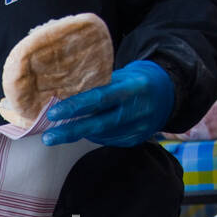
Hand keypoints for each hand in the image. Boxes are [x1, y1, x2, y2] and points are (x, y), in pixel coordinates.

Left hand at [42, 60, 175, 147]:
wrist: (168, 93)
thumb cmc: (134, 81)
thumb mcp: (120, 76)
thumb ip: (97, 85)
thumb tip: (63, 95)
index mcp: (132, 88)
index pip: (100, 98)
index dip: (76, 107)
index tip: (53, 113)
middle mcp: (136, 109)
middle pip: (98, 124)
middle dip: (70, 132)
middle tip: (48, 137)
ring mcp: (138, 127)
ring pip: (101, 135)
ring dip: (80, 133)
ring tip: (65, 130)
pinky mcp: (136, 139)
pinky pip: (108, 140)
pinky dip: (95, 135)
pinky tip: (90, 129)